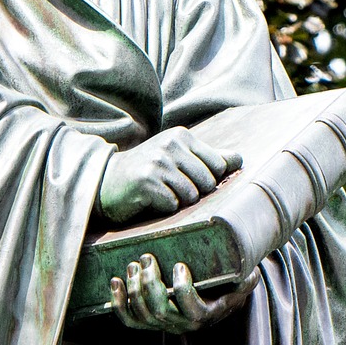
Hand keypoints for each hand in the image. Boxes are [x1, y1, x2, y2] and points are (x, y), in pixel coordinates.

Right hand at [96, 127, 241, 222]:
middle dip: (194, 192)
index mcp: (182, 136)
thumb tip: (239, 159)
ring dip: (178, 201)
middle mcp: (170, 145)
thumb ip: (208, 157)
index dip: (208, 180)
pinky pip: (172, 205)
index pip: (219, 165)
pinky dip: (163, 208)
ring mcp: (158, 163)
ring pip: (191, 196)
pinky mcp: (146, 182)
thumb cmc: (147, 171)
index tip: (189, 179)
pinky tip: (150, 199)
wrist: (106, 181)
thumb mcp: (177, 157)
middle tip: (172, 188)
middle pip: (208, 182)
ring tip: (161, 192)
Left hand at [109, 253, 253, 334]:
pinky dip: (118, 303)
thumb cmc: (228, 286)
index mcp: (205, 316)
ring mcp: (164, 325)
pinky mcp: (150, 322)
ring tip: (133, 264)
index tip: (179, 266)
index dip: (183, 290)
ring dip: (134, 289)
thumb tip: (250, 272)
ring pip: (143, 315)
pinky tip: (115, 282)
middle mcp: (183, 325)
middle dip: (150, 284)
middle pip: (161, 311)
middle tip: (147, 258)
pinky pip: (130, 320)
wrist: (215, 299)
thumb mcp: (242, 283)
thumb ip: (246, 279)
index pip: (191, 310)